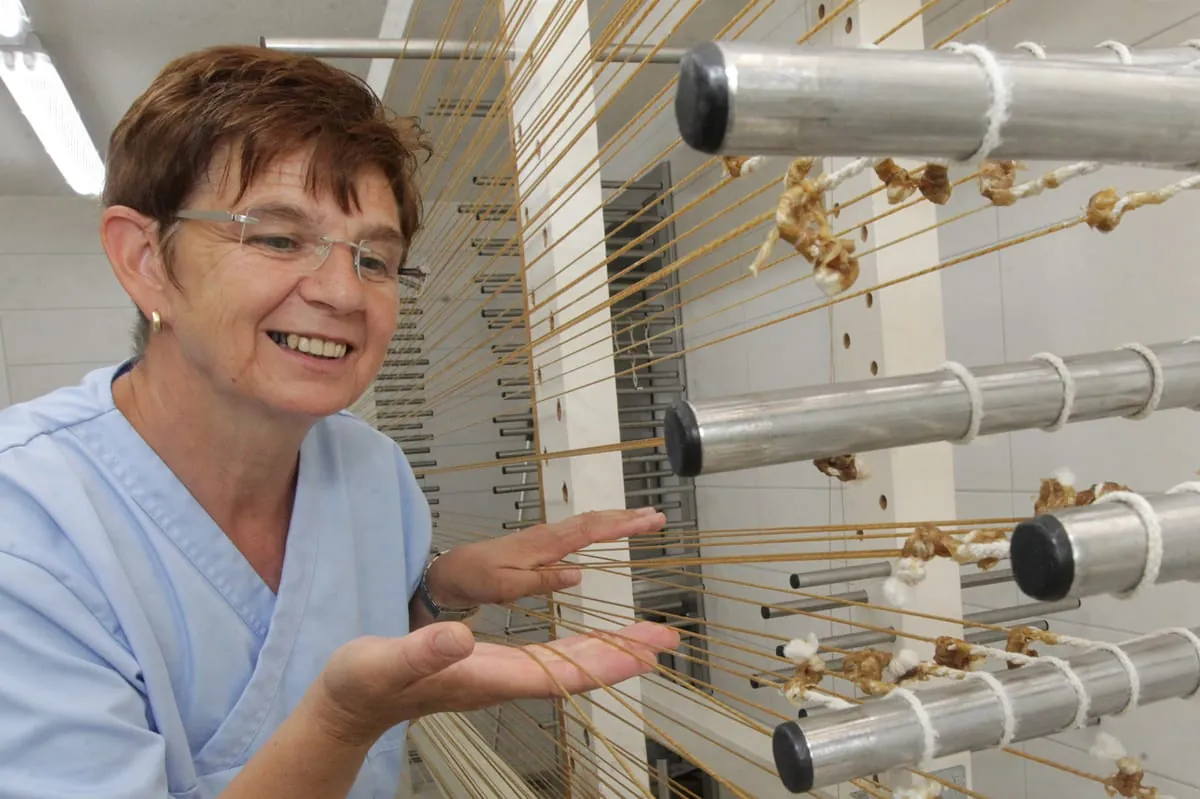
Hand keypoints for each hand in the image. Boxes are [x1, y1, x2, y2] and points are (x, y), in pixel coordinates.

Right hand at [314, 620, 678, 743]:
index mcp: (483, 678)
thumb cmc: (364, 682)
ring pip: (566, 665)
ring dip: (609, 651)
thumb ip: (422, 652)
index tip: (642, 652)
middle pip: (574, 671)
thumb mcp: (384, 661)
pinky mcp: (490, 668)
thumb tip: (459, 638)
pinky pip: (549, 659)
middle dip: (622, 655)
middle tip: (666, 640)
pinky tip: (595, 642)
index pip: (557, 673)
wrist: (350, 702)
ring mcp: (498, 676)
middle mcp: (500, 680)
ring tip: (647, 639)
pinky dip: (579, 648)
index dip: (602, 663)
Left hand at [427, 507, 666, 608]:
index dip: (622, 525)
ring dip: (616, 519)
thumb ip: (543, 580)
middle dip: (627, 517)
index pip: (590, 530)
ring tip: (643, 519)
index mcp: (544, 544)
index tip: (649, 520)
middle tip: (658, 516)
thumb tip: (579, 573)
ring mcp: (545, 537)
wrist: (451, 570)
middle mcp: (549, 535)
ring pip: (587, 522)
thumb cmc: (478, 579)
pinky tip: (607, 530)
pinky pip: (578, 530)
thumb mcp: (507, 586)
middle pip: (594, 520)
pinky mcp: (542, 542)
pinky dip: (599, 526)